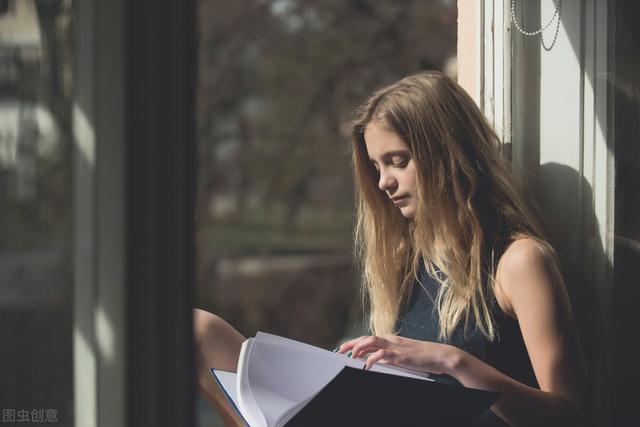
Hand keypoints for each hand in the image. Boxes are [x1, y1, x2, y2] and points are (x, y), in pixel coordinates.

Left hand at [338, 335, 459, 373]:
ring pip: (371, 342)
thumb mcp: (404, 356)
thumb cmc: (425, 357)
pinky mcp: (400, 355)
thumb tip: (377, 362)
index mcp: (391, 340)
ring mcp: (395, 347)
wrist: (441, 355)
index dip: (355, 343)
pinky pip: (381, 355)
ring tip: (349, 356)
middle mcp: (391, 340)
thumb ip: (390, 357)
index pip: (369, 339)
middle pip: (366, 338)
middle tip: (339, 350)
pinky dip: (371, 359)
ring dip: (358, 348)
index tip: (345, 349)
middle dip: (351, 344)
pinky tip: (366, 366)